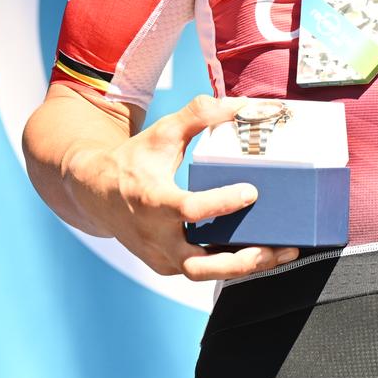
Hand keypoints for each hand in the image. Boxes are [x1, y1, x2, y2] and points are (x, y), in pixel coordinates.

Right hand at [66, 94, 301, 281]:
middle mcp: (155, 236)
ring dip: (244, 267)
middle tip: (278, 247)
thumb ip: (199, 115)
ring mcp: (160, 256)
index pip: (189, 210)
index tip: (251, 192)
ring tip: (281, 253)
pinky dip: (230, 264)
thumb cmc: (133, 161)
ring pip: (204, 273)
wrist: (97, 192)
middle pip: (200, 264)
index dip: (222, 203)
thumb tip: (240, 104)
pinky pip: (201, 270)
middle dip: (243, 261)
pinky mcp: (166, 265)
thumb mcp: (163, 132)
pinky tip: (260, 252)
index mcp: (153, 201)